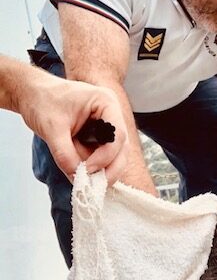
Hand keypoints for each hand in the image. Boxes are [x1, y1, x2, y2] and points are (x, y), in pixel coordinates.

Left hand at [19, 69, 128, 184]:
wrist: (32, 94)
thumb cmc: (42, 100)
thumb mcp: (51, 128)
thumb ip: (64, 154)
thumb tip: (76, 178)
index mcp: (106, 103)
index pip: (117, 135)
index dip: (105, 157)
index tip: (87, 170)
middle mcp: (112, 115)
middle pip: (122, 149)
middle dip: (109, 169)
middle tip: (94, 185)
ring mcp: (108, 127)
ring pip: (115, 156)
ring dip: (101, 170)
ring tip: (83, 180)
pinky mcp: (100, 138)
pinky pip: (103, 157)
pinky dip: (94, 168)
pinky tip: (81, 173)